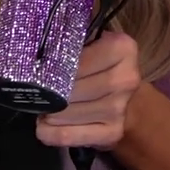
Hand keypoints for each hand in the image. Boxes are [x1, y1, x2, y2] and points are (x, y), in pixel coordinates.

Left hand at [37, 31, 141, 150]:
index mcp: (122, 48)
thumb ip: (73, 36)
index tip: (39, 70)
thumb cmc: (104, 68)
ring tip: (45, 105)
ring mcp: (120, 108)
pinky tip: (46, 125)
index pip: (75, 60)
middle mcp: (125, 78)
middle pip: (70, 89)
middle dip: (48, 92)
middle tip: (37, 90)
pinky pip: (67, 135)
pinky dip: (50, 133)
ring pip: (65, 113)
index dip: (53, 67)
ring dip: (47, 112)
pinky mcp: (112, 133)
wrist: (132, 102)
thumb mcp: (95, 43)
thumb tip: (38, 33)